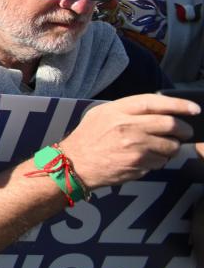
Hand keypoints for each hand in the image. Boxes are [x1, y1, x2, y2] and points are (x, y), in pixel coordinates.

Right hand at [56, 93, 200, 190]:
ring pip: (170, 145)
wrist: (75, 164)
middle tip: (185, 132)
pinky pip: (161, 161)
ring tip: (162, 147)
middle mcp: (128, 127)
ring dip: (172, 147)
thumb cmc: (88, 137)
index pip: (155, 103)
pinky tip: (147, 159)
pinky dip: (160, 161)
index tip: (193, 108)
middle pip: (170, 124)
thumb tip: (157, 109)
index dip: (178, 104)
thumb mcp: (101, 114)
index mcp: (118, 111)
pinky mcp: (138, 164)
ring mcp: (135, 147)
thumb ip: (126, 109)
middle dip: (184, 129)